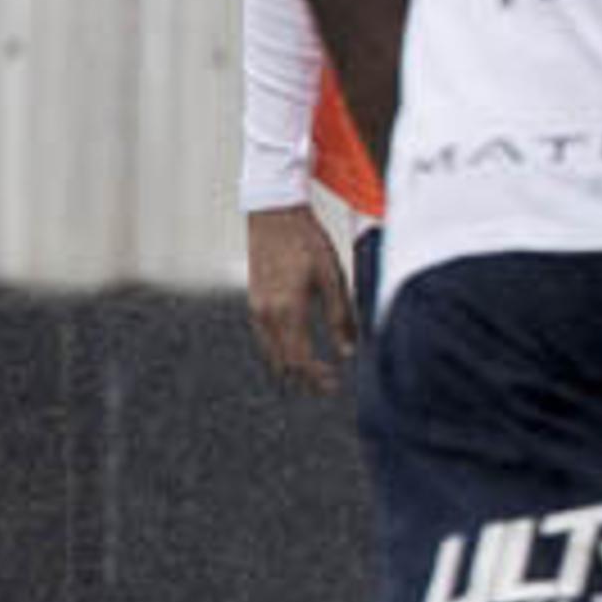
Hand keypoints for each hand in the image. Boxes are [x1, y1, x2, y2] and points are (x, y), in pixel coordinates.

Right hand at [246, 206, 356, 391]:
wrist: (274, 214)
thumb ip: (340, 316)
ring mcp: (256, 307)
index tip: (334, 384)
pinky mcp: (253, 300)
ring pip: (270, 352)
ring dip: (291, 367)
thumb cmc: (308, 242)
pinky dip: (280, 350)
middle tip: (327, 387)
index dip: (316, 376)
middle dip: (304, 378)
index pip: (299, 358)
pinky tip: (295, 350)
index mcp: (288, 309)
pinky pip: (265, 337)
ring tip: (313, 375)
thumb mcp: (333, 277)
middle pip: (282, 361)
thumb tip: (348, 351)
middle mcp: (266, 313)